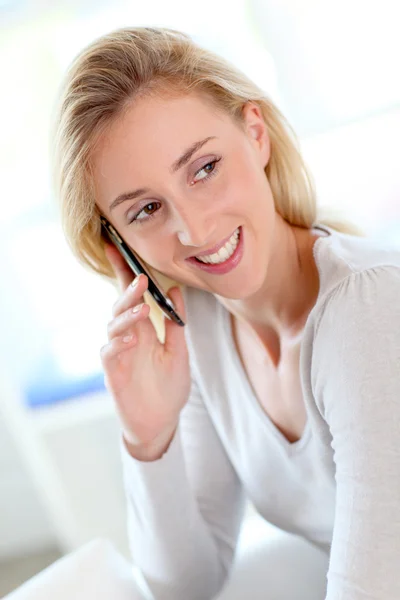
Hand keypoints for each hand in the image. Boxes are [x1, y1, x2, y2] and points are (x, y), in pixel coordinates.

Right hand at [101, 244, 189, 459]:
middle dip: (128, 291)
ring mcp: (119, 354)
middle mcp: (129, 337)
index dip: (122, 272)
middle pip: (121, 307)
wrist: (162, 423)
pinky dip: (118, 343)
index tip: (115, 247)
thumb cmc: (168, 388)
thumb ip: (176, 322)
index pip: (131, 296)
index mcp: (144, 329)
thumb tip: (175, 289)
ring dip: (126, 315)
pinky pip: (109, 353)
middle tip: (140, 279)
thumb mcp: (179, 351)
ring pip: (113, 326)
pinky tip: (131, 338)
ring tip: (141, 310)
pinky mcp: (114, 373)